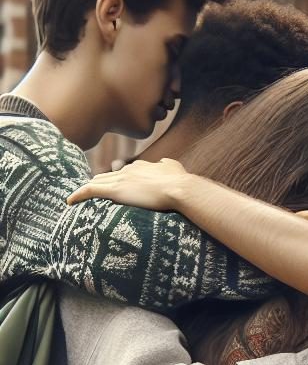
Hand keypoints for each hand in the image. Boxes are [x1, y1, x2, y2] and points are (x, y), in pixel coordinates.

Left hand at [67, 158, 193, 210]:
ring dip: (88, 189)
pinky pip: (90, 190)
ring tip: (79, 198)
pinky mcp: (115, 191)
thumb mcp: (174, 167)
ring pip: (97, 181)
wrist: (180, 188)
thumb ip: (167, 164)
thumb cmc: (180, 181)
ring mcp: (121, 179)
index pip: (124, 171)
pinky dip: (78, 195)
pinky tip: (69, 201)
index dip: (119, 178)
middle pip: (107, 175)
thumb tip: (165, 162)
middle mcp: (129, 170)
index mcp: (142, 166)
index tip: (116, 186)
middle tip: (92, 192)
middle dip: (99, 182)